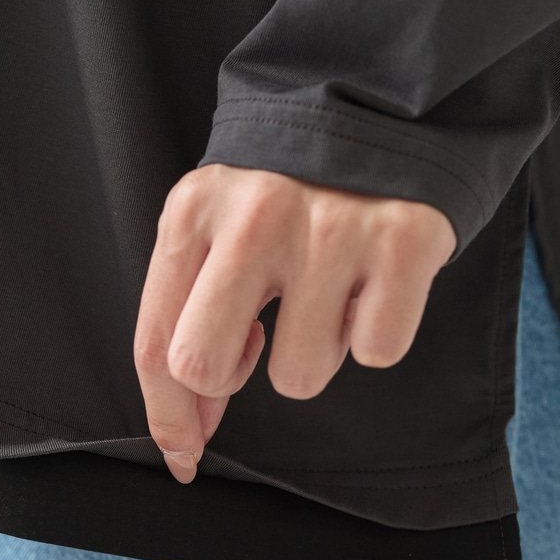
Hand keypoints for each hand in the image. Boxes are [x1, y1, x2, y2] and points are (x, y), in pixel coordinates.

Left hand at [133, 163, 456, 482]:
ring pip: (299, 376)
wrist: (375, 106)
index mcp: (193, 214)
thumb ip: (191, 315)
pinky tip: (371, 284)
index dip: (166, 417)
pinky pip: (377, 353)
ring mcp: (331, 228)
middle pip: (203, 367)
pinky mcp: (403, 240)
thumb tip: (191, 429)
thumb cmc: (284, 189)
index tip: (183, 453)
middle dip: (228, 382)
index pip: (156, 345)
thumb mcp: (217, 228)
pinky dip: (375, 333)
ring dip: (315, 352)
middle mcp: (254, 217)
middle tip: (261, 343)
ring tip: (328, 294)